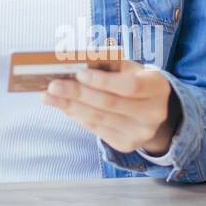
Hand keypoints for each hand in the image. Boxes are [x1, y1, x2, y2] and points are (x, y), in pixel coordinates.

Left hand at [41, 59, 182, 155]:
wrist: (152, 110)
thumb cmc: (134, 80)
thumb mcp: (127, 67)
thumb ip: (106, 62)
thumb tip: (75, 60)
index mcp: (156, 87)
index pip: (129, 86)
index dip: (102, 81)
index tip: (78, 73)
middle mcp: (153, 113)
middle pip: (110, 104)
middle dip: (78, 94)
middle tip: (53, 85)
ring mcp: (140, 133)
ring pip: (99, 119)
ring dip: (70, 106)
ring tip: (48, 96)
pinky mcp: (126, 144)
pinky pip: (96, 129)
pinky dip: (76, 116)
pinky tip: (63, 106)